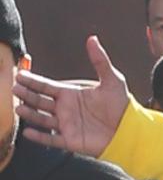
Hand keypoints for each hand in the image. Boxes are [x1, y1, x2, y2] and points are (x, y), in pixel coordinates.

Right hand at [14, 35, 128, 157]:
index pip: (46, 86)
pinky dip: (40, 137)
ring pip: (42, 119)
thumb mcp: (112, 80)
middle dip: (27, 95)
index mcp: (71, 94)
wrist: (130, 129)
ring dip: (30, 114)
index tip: (19, 75)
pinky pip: (52, 139)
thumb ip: (100, 61)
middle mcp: (65, 109)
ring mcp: (67, 125)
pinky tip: (28, 132)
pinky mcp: (71, 141)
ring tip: (18, 108)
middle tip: (14, 88)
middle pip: (40, 101)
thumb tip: (92, 39)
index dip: (33, 81)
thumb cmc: (121, 105)